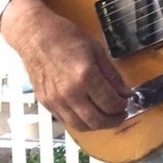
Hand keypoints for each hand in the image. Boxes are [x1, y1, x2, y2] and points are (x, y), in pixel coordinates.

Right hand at [0, 0, 130, 131]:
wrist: (35, 36)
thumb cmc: (66, 37)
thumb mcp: (97, 50)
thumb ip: (112, 75)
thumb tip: (125, 92)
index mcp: (85, 76)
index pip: (110, 103)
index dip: (122, 106)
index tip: (126, 102)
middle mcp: (70, 92)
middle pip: (97, 120)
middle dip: (113, 120)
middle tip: (121, 114)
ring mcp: (56, 101)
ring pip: (81, 126)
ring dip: (98, 126)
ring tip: (107, 117)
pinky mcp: (46, 104)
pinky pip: (67, 122)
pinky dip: (81, 123)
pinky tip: (89, 114)